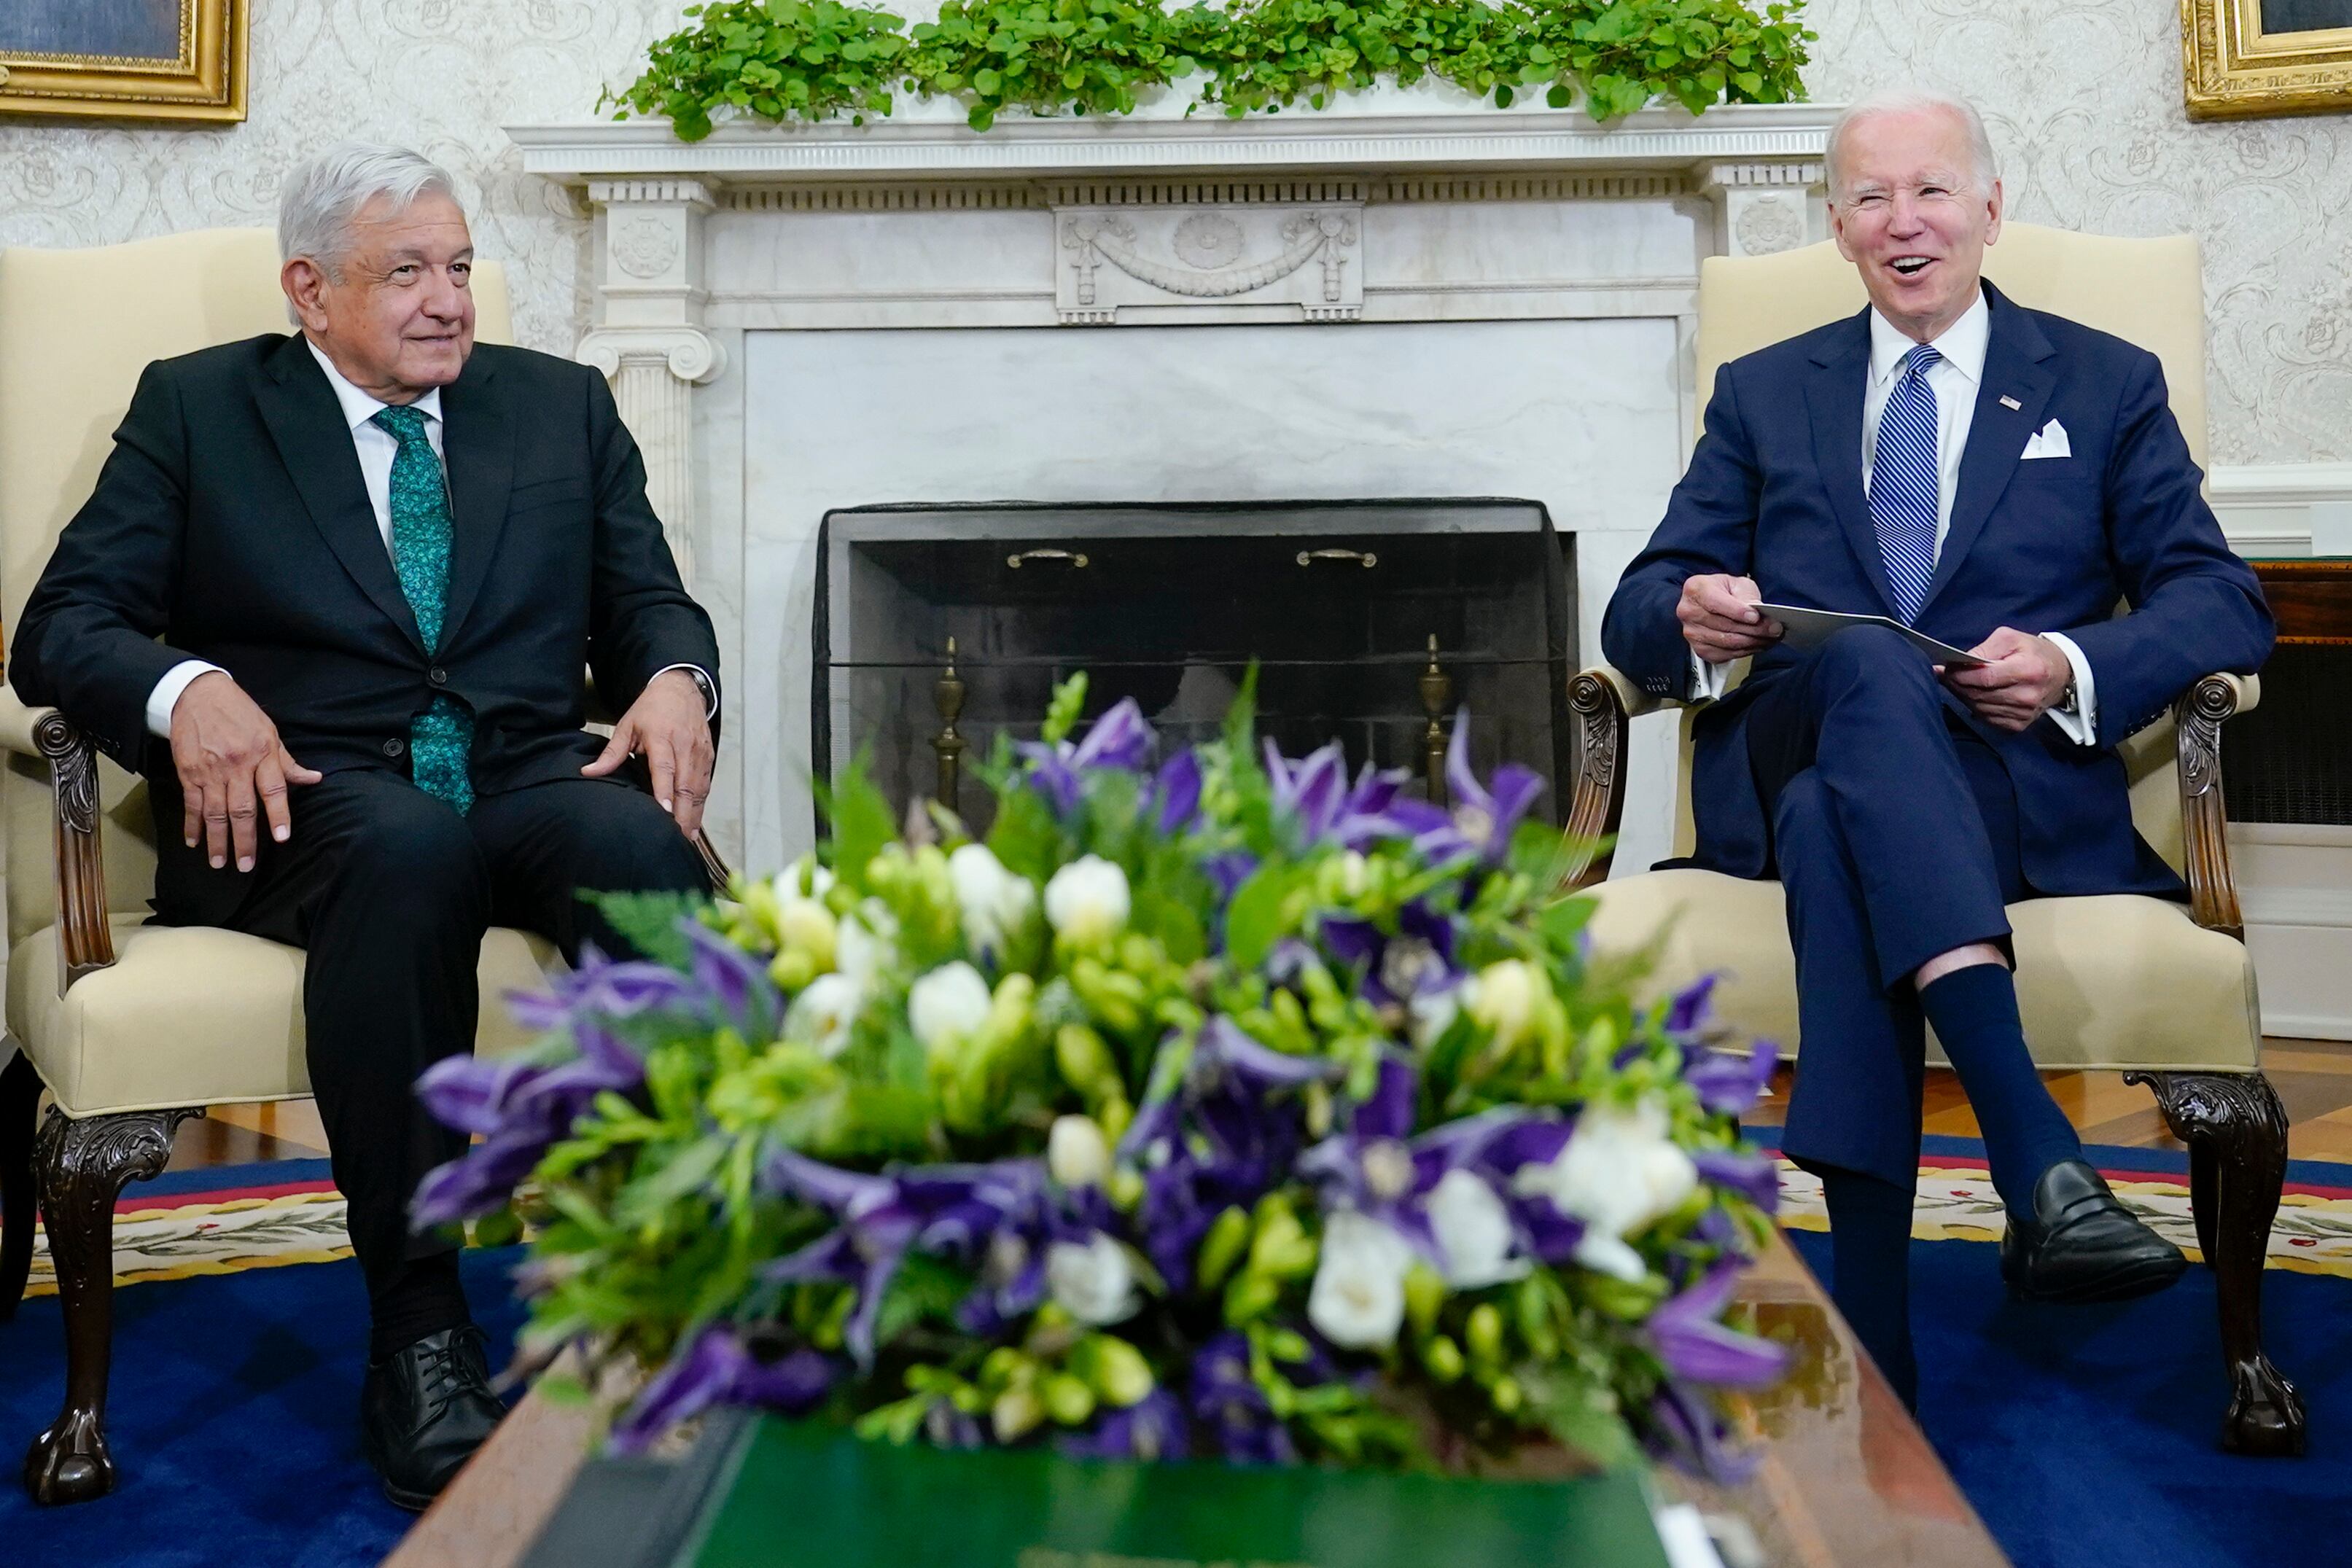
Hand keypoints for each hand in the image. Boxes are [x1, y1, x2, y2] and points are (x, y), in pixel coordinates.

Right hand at [170, 671, 321, 872]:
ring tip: (219, 863)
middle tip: (245, 865)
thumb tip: (315, 779)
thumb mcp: (269, 732)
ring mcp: (210, 770)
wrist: (197, 694)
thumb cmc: (239, 713)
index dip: (279, 815)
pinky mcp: (188, 772)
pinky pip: (191, 803)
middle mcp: (237, 765)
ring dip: (217, 840)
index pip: (273, 790)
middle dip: (244, 840)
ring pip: (214, 812)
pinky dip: (192, 824)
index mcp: (262, 754)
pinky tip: (194, 842)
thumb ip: (287, 762)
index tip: (281, 838)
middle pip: (241, 809)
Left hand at [583, 668, 713, 838]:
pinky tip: (694, 824)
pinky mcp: (709, 758)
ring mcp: (700, 753)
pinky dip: (701, 806)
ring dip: (694, 814)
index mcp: (661, 737)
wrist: (681, 690)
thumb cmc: (652, 710)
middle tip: (675, 837)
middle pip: (686, 785)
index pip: (665, 768)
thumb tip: (588, 772)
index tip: (665, 812)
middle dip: (683, 813)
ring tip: (686, 838)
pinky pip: (706, 786)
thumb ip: (612, 753)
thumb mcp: (627, 726)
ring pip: (699, 789)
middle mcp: (684, 747)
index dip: (665, 791)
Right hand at [1677, 574, 1781, 663]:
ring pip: (1727, 642)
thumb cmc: (1724, 591)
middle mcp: (1689, 612)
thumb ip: (1746, 596)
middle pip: (1724, 626)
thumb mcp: (1738, 584)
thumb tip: (1758, 612)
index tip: (1756, 617)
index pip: (1716, 603)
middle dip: (1754, 629)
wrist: (1711, 603)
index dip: (1737, 611)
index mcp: (1695, 589)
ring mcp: (1692, 633)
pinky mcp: (1700, 649)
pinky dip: (1746, 651)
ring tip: (1770, 637)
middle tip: (1774, 628)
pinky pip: (1726, 654)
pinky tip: (1757, 644)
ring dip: (1753, 642)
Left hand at [1942, 627, 2072, 731]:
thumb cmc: (2034, 653)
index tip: (1945, 669)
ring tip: (1957, 683)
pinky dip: (1975, 706)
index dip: (1961, 675)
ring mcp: (2023, 714)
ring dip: (1963, 695)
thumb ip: (1985, 648)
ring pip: (1978, 708)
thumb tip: (1960, 662)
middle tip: (1945, 674)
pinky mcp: (2018, 725)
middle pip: (1978, 695)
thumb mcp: (2012, 638)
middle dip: (1956, 684)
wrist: (2061, 675)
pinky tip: (1973, 694)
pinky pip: (1986, 718)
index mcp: (2028, 671)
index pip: (1985, 678)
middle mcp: (2027, 696)